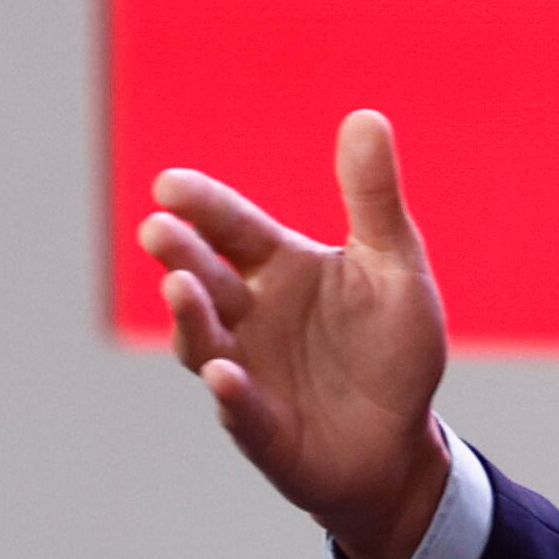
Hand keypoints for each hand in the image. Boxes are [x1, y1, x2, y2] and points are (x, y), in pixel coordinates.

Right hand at [138, 109, 451, 558]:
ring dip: (191, 318)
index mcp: (279, 268)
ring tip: (179, 289)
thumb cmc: (391, 349)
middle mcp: (250, 315)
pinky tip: (225, 376)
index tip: (170, 185)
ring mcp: (247, 372)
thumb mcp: (395, 265)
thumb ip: (373, 198)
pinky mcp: (262, 428)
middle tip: (159, 229)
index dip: (204, 206)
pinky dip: (231, 394)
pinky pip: (240, 409)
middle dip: (181, 255)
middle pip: (205, 278)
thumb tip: (366, 116)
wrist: (399, 443)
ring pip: (205, 341)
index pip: (233, 228)